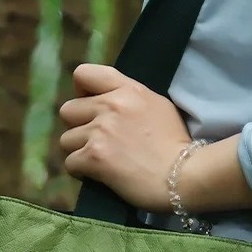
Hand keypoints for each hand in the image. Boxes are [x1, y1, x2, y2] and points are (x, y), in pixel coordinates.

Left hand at [59, 64, 190, 211]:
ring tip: (98, 163)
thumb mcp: (159, 107)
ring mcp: (101, 131)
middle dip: (78, 128)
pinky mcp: (95, 157)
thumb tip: (112, 103)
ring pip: (66, 140)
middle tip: (95, 143)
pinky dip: (80, 172)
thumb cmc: (177, 146)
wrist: (185, 175)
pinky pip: (70, 163)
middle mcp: (110, 105)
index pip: (83, 74)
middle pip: (68, 111)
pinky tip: (96, 176)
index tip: (91, 110)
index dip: (81, 93)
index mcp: (126, 89)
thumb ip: (132, 100)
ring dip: (79, 152)